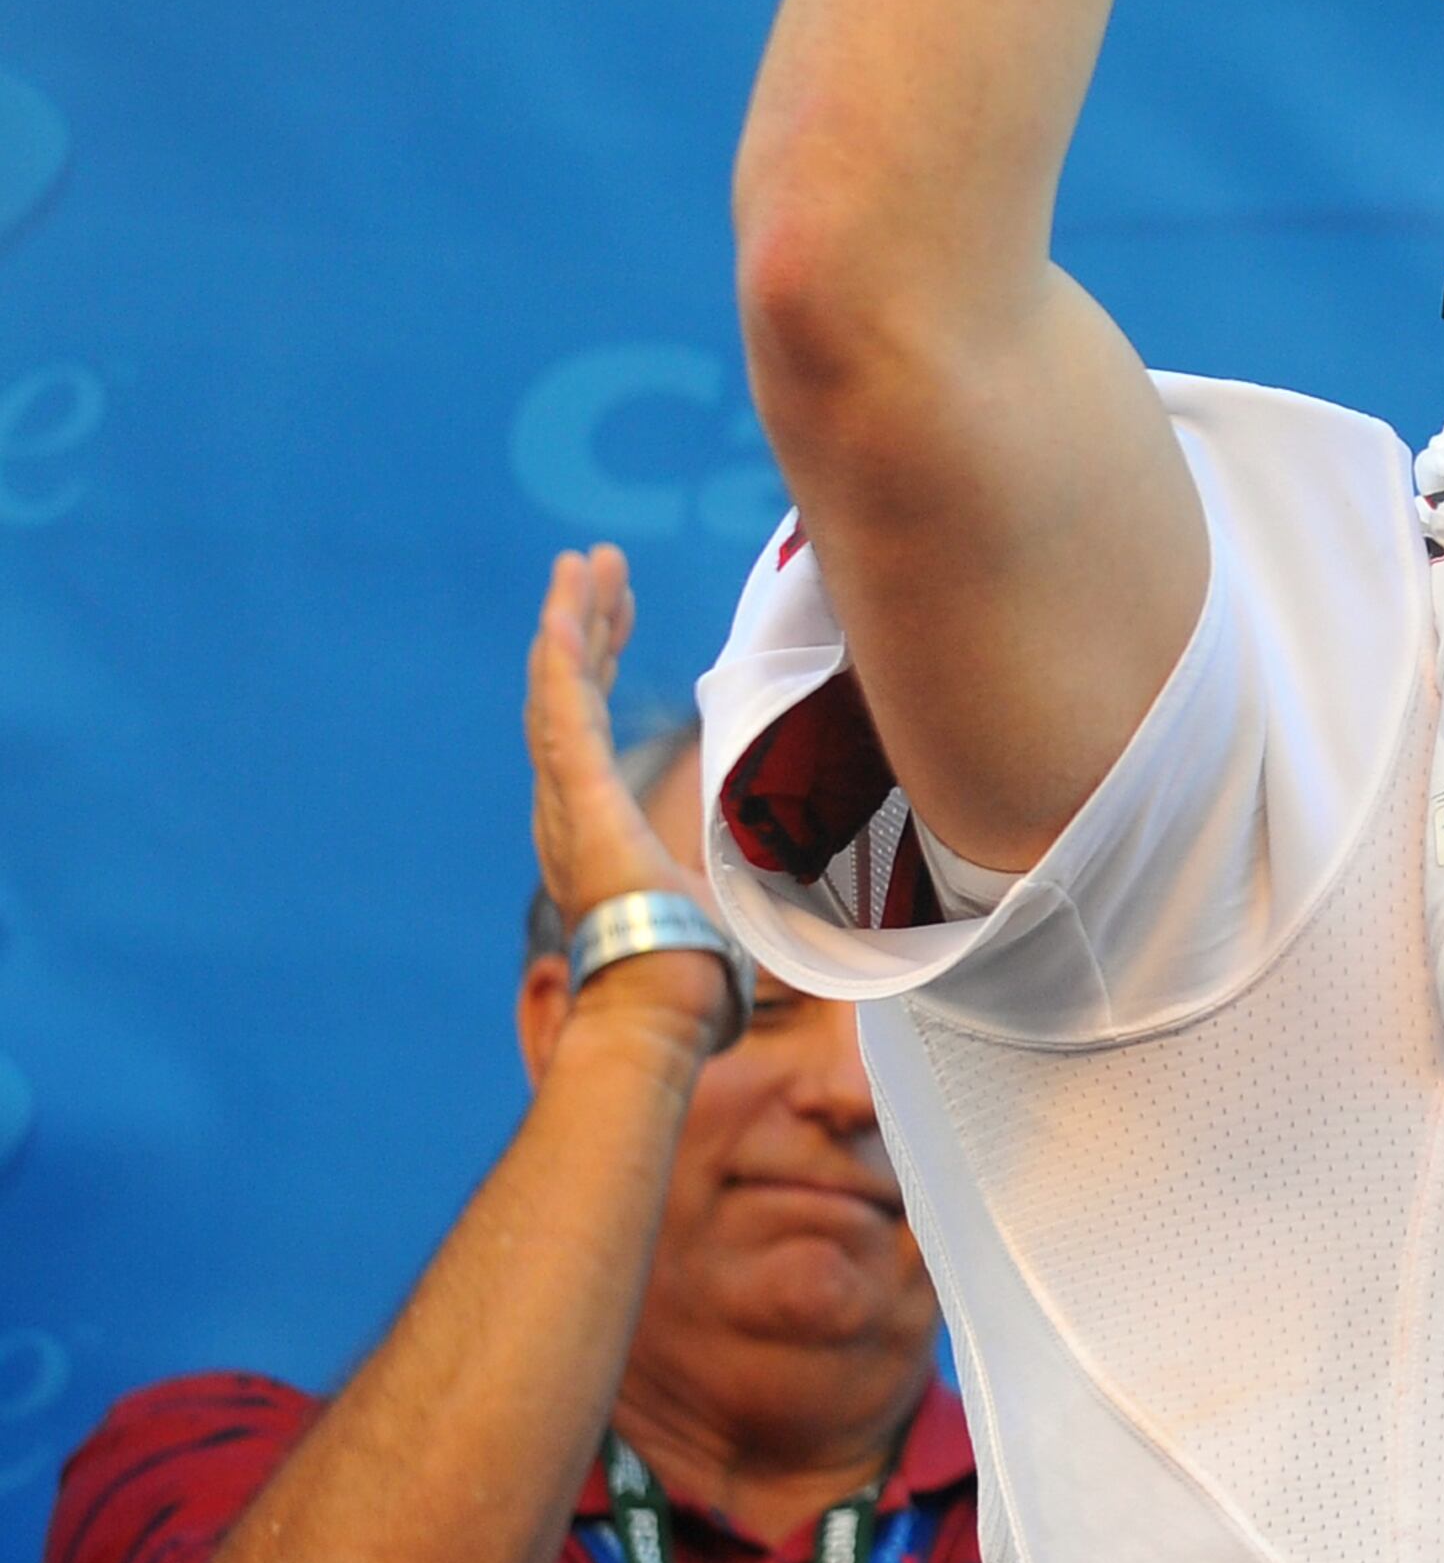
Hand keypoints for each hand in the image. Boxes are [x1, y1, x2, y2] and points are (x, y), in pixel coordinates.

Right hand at [524, 548, 730, 1054]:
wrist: (662, 1000)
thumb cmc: (689, 972)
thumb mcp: (710, 903)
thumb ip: (717, 885)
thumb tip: (765, 899)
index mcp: (595, 824)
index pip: (588, 723)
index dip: (600, 661)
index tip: (618, 611)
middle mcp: (568, 806)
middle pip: (569, 692)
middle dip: (586, 624)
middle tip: (598, 565)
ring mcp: (566, 800)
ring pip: (559, 688)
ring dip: (572, 620)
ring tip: (584, 561)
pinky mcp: (577, 797)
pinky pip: (560, 709)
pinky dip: (559, 656)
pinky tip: (563, 608)